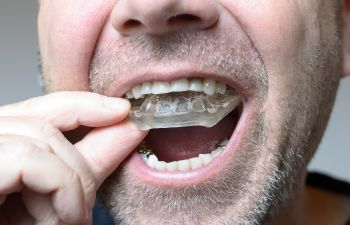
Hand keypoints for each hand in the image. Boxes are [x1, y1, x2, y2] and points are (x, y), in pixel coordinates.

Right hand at [0, 92, 146, 224]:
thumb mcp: (54, 198)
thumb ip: (88, 162)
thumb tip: (129, 128)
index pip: (43, 107)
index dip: (85, 105)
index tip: (122, 111)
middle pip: (44, 123)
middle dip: (80, 165)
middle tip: (84, 208)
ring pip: (40, 140)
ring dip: (69, 185)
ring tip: (67, 220)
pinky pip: (30, 159)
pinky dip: (59, 188)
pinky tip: (62, 219)